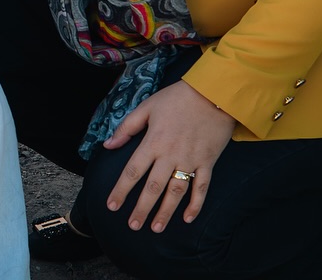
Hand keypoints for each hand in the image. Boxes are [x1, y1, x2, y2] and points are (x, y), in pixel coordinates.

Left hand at [102, 79, 236, 231]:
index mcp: (153, 142)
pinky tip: (188, 219)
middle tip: (133, 226)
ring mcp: (191, 161)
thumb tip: (108, 145)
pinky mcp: (208, 163)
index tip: (112, 206)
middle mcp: (170, 155)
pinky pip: (202, 188)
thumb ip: (126, 128)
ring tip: (156, 228)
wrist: (214, 93)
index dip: (121, 190)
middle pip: (153, 188)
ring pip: (176, 192)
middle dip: (141, 209)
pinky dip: (196, 205)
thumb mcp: (147, 107)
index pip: (132, 172)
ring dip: (165, 212)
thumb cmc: (177, 98)